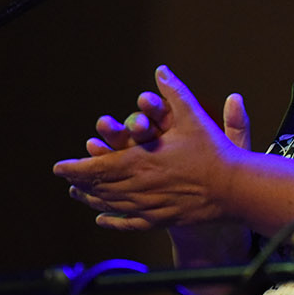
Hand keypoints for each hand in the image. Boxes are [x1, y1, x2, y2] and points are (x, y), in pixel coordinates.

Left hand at [54, 65, 250, 230]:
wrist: (234, 189)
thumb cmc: (214, 152)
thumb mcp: (194, 117)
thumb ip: (175, 94)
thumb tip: (160, 71)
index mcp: (141, 161)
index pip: (97, 166)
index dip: (75, 168)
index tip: (59, 167)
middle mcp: (139, 186)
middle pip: (100, 188)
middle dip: (80, 183)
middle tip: (67, 180)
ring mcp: (149, 206)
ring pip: (111, 205)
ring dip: (92, 200)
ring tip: (79, 195)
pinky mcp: (161, 219)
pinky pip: (129, 223)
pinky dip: (112, 221)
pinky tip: (103, 219)